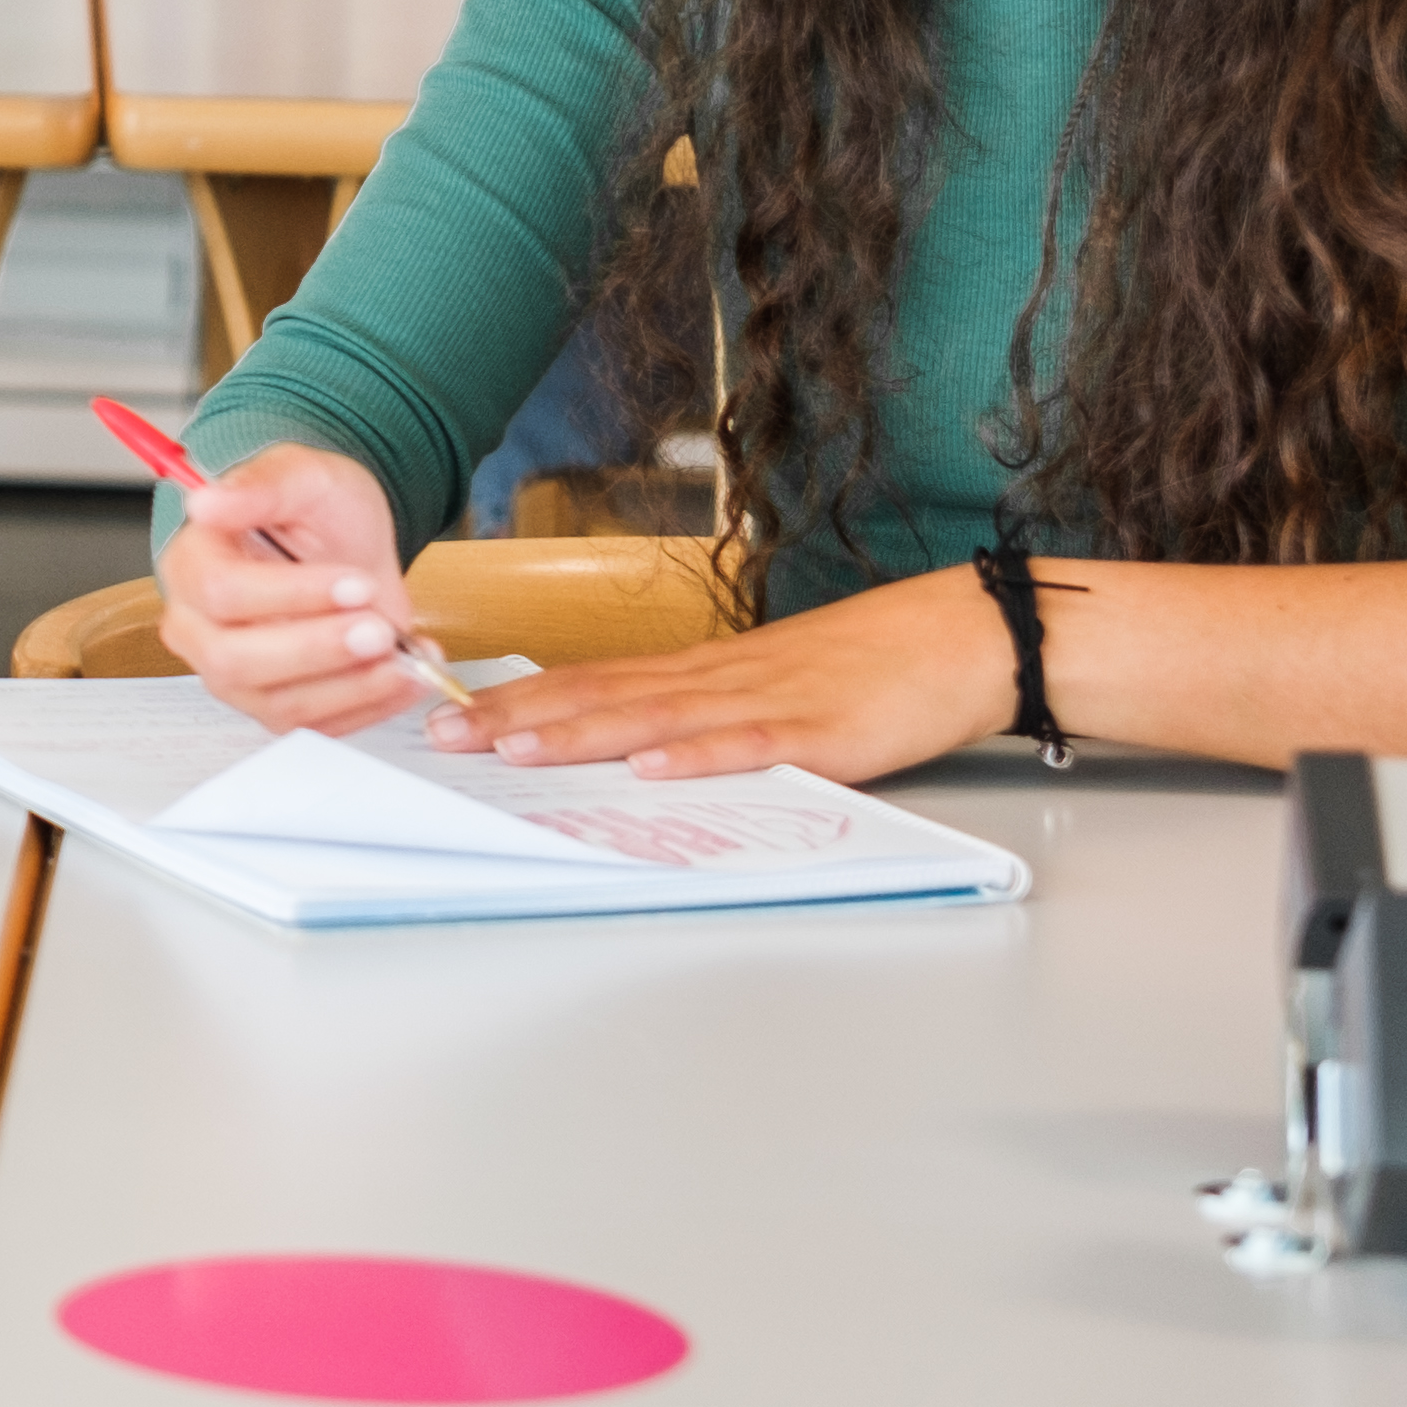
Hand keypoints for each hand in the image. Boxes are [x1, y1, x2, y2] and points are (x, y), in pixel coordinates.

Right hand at [148, 440, 452, 741]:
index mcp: (192, 564)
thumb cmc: (315, 507)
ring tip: (403, 657)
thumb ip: (260, 486)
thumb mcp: (302, 475)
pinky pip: (316, 726)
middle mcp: (199, 629)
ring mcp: (233, 676)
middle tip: (380, 630)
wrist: (345, 543)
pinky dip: (369, 708)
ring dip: (349, 687)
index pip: (222, 592)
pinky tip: (406, 676)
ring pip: (278, 705)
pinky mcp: (275, 706)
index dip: (290, 594)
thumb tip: (206, 502)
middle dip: (317, 650)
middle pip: (236, 662)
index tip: (355, 582)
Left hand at [453, 567, 1015, 786]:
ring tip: (516, 749)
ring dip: (583, 734)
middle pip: (604, 696)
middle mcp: (721, 680)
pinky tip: (653, 770)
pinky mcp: (825, 733)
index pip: (593, 680)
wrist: (961, 635)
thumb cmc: (869, 667)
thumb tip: (635, 743)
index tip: (451, 713)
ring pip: (659, 718)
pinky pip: (753, 747)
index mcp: (705, 671)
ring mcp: (770, 702)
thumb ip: (707, 711)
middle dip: (519, 718)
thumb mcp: (771, 686)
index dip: (519, 698)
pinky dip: (700, 758)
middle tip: (445, 737)